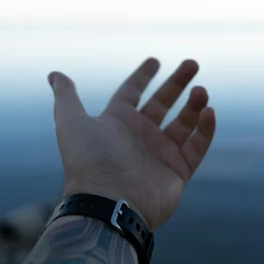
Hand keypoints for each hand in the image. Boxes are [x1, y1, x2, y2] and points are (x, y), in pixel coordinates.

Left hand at [47, 58, 215, 230]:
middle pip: (163, 102)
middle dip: (178, 82)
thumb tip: (55, 74)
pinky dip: (205, 129)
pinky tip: (208, 112)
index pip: (132, 92)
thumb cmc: (89, 161)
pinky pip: (197, 146)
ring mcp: (160, 153)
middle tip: (192, 63)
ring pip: (184, 122)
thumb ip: (67, 97)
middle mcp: (140, 136)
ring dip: (194, 104)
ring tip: (201, 91)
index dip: (143, 76)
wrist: (109, 202)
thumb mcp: (72, 123)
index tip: (155, 61)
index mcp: (117, 122)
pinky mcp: (178, 171)